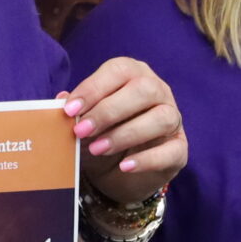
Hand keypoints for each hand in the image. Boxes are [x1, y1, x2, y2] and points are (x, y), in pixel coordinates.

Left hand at [61, 57, 184, 205]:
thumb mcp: (83, 120)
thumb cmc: (99, 134)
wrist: (115, 170)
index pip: (118, 71)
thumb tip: (61, 100)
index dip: (93, 88)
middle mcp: (158, 91)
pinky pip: (172, 150)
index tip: (69, 110)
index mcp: (133, 75)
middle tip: (80, 131)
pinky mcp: (179, 148)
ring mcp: (173, 119)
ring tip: (97, 149)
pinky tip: (125, 166)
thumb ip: (75, 109)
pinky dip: (148, 159)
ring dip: (125, 134)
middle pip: (144, 90)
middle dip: (108, 111)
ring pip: (161, 118)